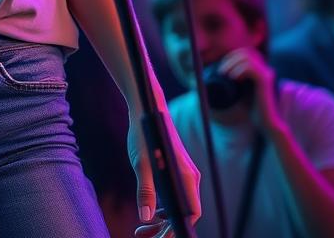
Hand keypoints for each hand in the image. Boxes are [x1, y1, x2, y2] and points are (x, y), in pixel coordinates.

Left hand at [127, 111, 200, 233]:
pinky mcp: (176, 171)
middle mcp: (190, 177)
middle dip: (165, 229)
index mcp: (186, 177)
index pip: (191, 213)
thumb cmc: (145, 134)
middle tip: (143, 236)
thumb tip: (146, 217)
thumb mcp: (142, 164)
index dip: (177, 229)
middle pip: (185, 213)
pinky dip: (163, 207)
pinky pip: (175, 196)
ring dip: (162, 220)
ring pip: (178, 205)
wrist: (148, 108)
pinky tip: (150, 214)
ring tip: (142, 229)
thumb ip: (146, 191)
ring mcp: (184, 174)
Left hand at [217, 46, 281, 134]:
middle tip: (221, 70)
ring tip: (224, 74)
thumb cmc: (254, 109)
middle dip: (230, 58)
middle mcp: (265, 70)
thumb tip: (222, 70)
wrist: (266, 123)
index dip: (233, 55)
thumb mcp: (242, 90)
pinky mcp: (265, 81)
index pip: (247, 52)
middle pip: (246, 52)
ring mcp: (266, 74)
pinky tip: (233, 78)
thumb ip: (238, 78)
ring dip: (232, 63)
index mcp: (261, 71)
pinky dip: (239, 70)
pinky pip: (250, 68)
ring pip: (247, 58)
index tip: (223, 66)